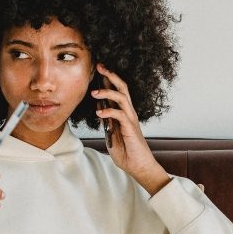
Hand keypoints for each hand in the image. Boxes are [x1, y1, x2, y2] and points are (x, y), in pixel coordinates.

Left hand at [92, 63, 170, 194]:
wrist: (139, 167)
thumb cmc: (127, 153)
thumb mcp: (112, 136)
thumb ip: (107, 124)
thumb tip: (100, 112)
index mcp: (124, 114)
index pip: (117, 91)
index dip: (108, 79)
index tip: (98, 69)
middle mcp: (129, 113)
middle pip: (122, 88)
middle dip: (110, 76)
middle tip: (99, 66)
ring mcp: (131, 120)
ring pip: (121, 97)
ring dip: (107, 92)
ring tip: (94, 92)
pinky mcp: (131, 128)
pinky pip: (120, 114)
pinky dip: (108, 111)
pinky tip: (99, 112)